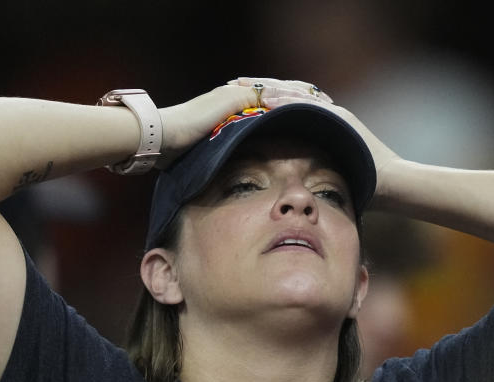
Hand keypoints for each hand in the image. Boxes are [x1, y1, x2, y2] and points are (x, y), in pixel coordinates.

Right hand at [156, 78, 335, 167]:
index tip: (316, 117)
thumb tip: (232, 180)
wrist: (162, 137)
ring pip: (280, 90)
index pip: (272, 102)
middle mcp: (238, 96)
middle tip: (331, 104)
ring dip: (304, 97)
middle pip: (281, 91)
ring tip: (327, 104)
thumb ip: (224, 158)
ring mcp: (236, 94)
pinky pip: (270, 96)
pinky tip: (310, 108)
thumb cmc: (177, 152)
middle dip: (306, 98)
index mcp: (235, 107)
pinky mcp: (234, 97)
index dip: (294, 107)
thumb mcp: (210, 155)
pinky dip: (291, 100)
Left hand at [227, 77, 399, 190]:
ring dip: (268, 88)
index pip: (288, 103)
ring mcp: (334, 112)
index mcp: (321, 122)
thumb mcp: (327, 171)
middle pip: (288, 92)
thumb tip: (284, 179)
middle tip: (232, 83)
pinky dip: (286, 100)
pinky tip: (265, 98)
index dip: (263, 98)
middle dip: (260, 87)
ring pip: (295, 93)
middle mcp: (327, 112)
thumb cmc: (361, 182)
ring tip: (243, 86)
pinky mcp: (339, 117)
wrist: (390, 181)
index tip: (238, 96)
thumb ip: (309, 163)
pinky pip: (309, 105)